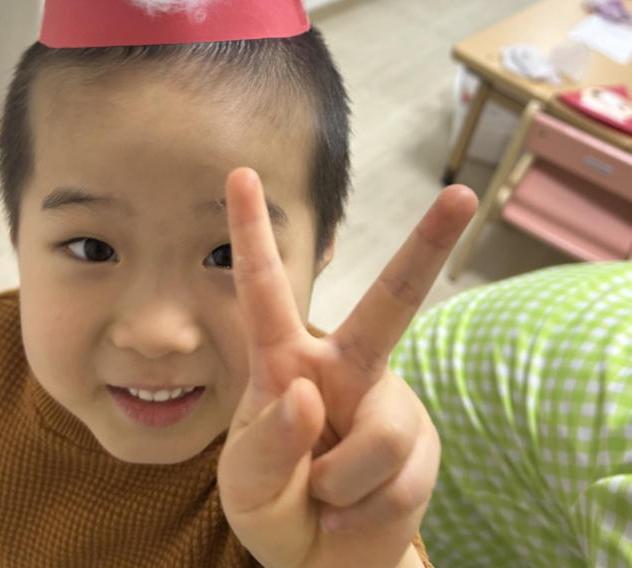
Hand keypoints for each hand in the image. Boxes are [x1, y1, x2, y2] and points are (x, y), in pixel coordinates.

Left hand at [217, 169, 477, 567]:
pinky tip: (352, 511)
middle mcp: (343, 367)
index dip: (250, 232)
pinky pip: (397, 477)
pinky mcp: (421, 446)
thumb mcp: (248, 483)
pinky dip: (362, 511)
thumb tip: (309, 395)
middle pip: (391, 300)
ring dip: (340, 484)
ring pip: (381, 433)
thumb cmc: (275, 506)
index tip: (239, 173)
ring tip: (325, 498)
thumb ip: (267, 443)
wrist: (323, 562)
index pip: (265, 289)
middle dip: (429, 245)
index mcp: (286, 361)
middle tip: (463, 196)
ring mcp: (388, 403)